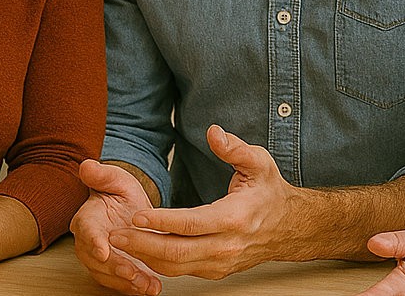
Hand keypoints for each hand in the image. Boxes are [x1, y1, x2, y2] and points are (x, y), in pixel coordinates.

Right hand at [71, 159, 161, 294]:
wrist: (130, 211)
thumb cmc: (120, 194)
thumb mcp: (117, 180)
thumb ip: (103, 175)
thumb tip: (87, 166)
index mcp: (87, 219)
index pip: (86, 231)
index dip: (93, 241)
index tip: (102, 251)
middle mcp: (90, 243)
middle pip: (96, 260)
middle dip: (114, 268)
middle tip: (131, 272)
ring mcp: (102, 260)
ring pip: (108, 275)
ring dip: (126, 282)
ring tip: (146, 285)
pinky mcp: (116, 271)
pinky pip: (121, 283)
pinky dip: (135, 288)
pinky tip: (150, 289)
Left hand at [107, 125, 302, 280]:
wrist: (289, 227)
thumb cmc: (269, 192)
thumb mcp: (259, 162)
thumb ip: (235, 148)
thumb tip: (213, 132)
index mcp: (234, 218)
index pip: (191, 224)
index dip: (162, 222)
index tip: (137, 215)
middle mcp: (226, 246)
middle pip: (177, 252)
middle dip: (142, 245)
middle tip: (115, 235)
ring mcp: (220, 262)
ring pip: (176, 267)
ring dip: (145, 257)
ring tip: (120, 243)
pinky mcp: (216, 271)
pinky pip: (182, 271)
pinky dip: (158, 263)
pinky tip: (140, 251)